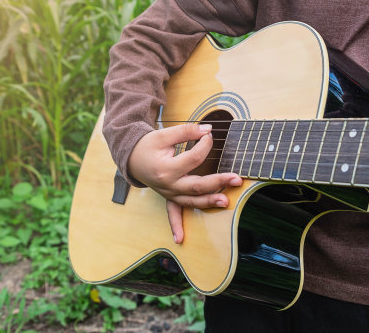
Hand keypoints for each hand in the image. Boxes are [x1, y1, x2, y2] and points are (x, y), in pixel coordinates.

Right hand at [128, 123, 242, 243]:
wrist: (131, 158)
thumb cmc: (148, 146)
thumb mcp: (164, 135)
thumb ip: (186, 131)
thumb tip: (207, 129)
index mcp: (166, 169)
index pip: (194, 158)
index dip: (205, 145)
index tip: (209, 135)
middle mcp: (167, 185)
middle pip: (197, 185)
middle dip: (218, 182)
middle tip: (236, 178)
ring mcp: (168, 194)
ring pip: (191, 201)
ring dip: (209, 202)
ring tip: (226, 201)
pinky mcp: (169, 197)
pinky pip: (173, 213)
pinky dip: (176, 226)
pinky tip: (180, 239)